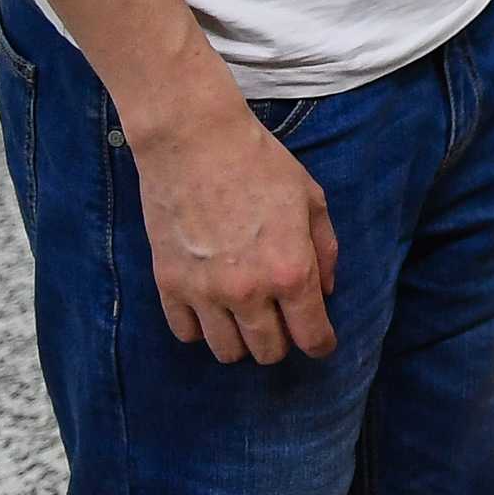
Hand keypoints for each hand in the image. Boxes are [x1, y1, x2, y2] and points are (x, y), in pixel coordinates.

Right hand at [130, 101, 339, 364]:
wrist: (193, 142)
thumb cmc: (260, 164)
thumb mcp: (311, 200)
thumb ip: (324, 250)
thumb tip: (325, 291)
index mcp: (291, 270)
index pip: (312, 336)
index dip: (321, 344)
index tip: (320, 342)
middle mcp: (248, 292)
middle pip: (268, 352)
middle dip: (282, 342)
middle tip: (282, 321)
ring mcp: (204, 292)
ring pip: (226, 351)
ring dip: (241, 340)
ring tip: (246, 316)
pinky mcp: (168, 285)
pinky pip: (186, 333)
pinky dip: (202, 328)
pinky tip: (211, 306)